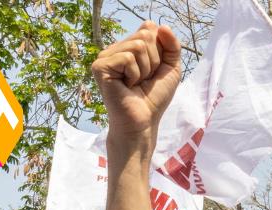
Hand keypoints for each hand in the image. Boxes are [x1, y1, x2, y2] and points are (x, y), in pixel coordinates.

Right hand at [91, 22, 181, 137]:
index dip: (160, 51)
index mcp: (128, 46)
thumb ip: (172, 45)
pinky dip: (135, 74)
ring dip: (145, 69)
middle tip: (144, 80)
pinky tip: (127, 86)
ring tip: (136, 84)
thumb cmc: (154, 98)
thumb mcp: (171, 67)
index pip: (149, 28)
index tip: (153, 71)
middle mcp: (115, 49)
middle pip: (145, 35)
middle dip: (153, 60)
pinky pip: (128, 57)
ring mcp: (105, 57)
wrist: (143, 122)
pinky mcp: (100, 66)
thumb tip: (161, 26)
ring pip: (138, 45)